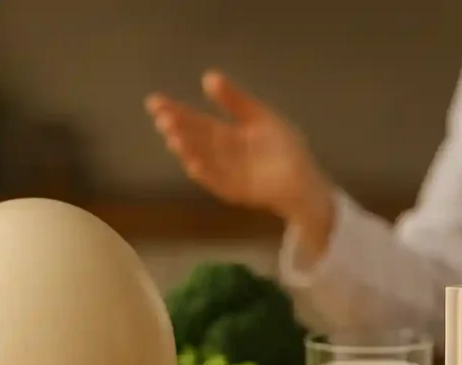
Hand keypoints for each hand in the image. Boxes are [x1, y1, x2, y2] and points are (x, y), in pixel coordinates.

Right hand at [145, 70, 333, 230]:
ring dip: (187, 149)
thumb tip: (208, 76)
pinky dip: (206, 174)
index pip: (196, 121)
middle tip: (161, 117)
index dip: (176, 111)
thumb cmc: (285, 149)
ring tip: (173, 137)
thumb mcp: (260, 118)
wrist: (306, 180)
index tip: (155, 102)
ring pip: (202, 159)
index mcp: (225, 136)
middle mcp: (221, 155)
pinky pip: (217, 182)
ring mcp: (226, 174)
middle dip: (177, 128)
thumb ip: (236, 101)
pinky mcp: (236, 192)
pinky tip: (193, 163)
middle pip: (195, 139)